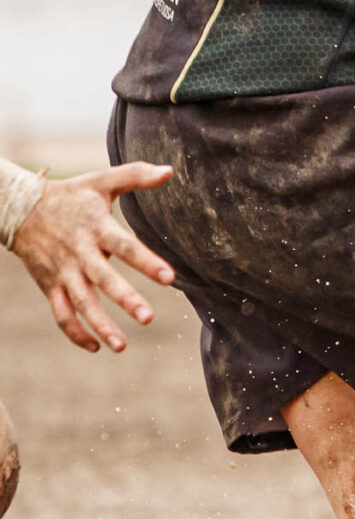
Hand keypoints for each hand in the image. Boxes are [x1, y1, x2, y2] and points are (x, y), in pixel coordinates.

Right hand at [12, 164, 176, 352]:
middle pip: (102, 280)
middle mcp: (78, 253)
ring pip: (79, 303)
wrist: (19, 209)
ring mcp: (62, 272)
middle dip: (125, 299)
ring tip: (122, 345)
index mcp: (96, 228)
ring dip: (99, 325)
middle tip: (148, 318)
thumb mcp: (101, 181)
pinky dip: (75, 333)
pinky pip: (60, 314)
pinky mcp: (48, 285)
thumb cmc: (71, 196)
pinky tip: (95, 347)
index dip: (146, 261)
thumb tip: (170, 171)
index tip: (170, 278)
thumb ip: (137, 175)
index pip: (124, 246)